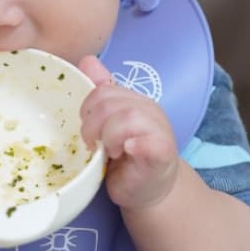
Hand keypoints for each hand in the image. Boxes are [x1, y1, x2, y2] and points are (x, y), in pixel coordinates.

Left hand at [78, 55, 178, 210]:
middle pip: (109, 102)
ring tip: (111, 153)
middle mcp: (148, 110)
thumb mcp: (109, 125)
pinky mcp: (162, 152)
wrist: (150, 191)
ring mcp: (158, 129)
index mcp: (133, 101)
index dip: (86, 111)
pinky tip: (126, 153)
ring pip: (125, 117)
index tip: (88, 132)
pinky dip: (133, 145)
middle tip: (95, 145)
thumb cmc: (126, 160)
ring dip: (109, 137)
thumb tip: (87, 60)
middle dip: (93, 126)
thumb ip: (101, 95)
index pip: (101, 91)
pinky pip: (148, 141)